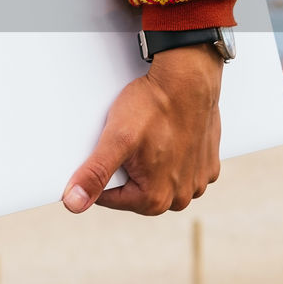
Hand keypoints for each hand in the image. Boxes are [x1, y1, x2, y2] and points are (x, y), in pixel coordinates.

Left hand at [63, 44, 222, 214]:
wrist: (189, 79)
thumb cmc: (154, 106)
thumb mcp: (115, 140)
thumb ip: (94, 175)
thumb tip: (74, 203)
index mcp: (155, 200)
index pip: (108, 197)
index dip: (98, 173)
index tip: (102, 150)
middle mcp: (180, 198)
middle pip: (135, 191)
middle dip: (126, 169)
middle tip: (127, 140)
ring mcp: (197, 182)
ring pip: (158, 180)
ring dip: (150, 164)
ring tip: (148, 137)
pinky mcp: (208, 165)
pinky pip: (182, 169)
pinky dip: (173, 156)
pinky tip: (168, 136)